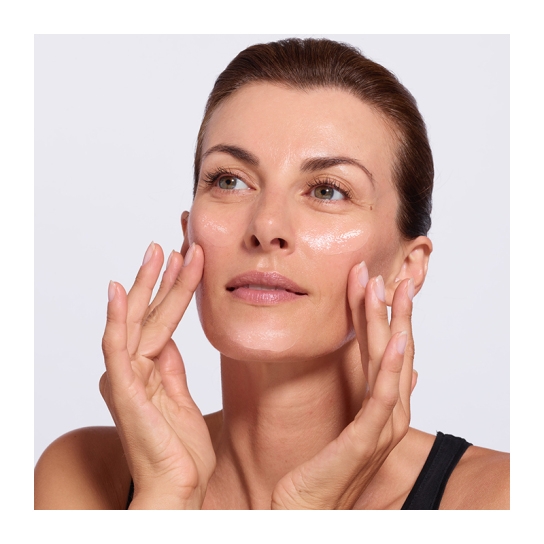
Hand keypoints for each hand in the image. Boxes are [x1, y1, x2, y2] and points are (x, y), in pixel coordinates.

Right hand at [99, 242, 214, 508]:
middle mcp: (135, 370)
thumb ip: (171, 369)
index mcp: (150, 370)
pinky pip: (119, 349)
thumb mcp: (181, 399)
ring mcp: (128, 379)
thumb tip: (170, 342)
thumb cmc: (180, 451)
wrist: (179, 490)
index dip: (175, 290)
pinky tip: (120, 291)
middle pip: (148, 315)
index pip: (163, 320)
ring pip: (135, 322)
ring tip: (158, 253)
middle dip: (161, 279)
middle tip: (171, 244)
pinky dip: (118, 319)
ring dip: (146, 286)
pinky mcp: (125, 392)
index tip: (188, 261)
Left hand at [271, 262, 416, 508]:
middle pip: (394, 350)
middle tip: (385, 271)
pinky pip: (383, 398)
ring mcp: (381, 427)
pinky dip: (392, 367)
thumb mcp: (348, 424)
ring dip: (392, 324)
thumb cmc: (321, 469)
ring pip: (391, 365)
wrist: (304, 512)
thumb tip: (401, 373)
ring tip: (390, 288)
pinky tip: (395, 339)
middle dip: (391, 309)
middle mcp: (388, 413)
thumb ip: (370, 396)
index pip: (385, 350)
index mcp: (380, 405)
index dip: (382, 314)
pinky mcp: (365, 441)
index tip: (373, 280)